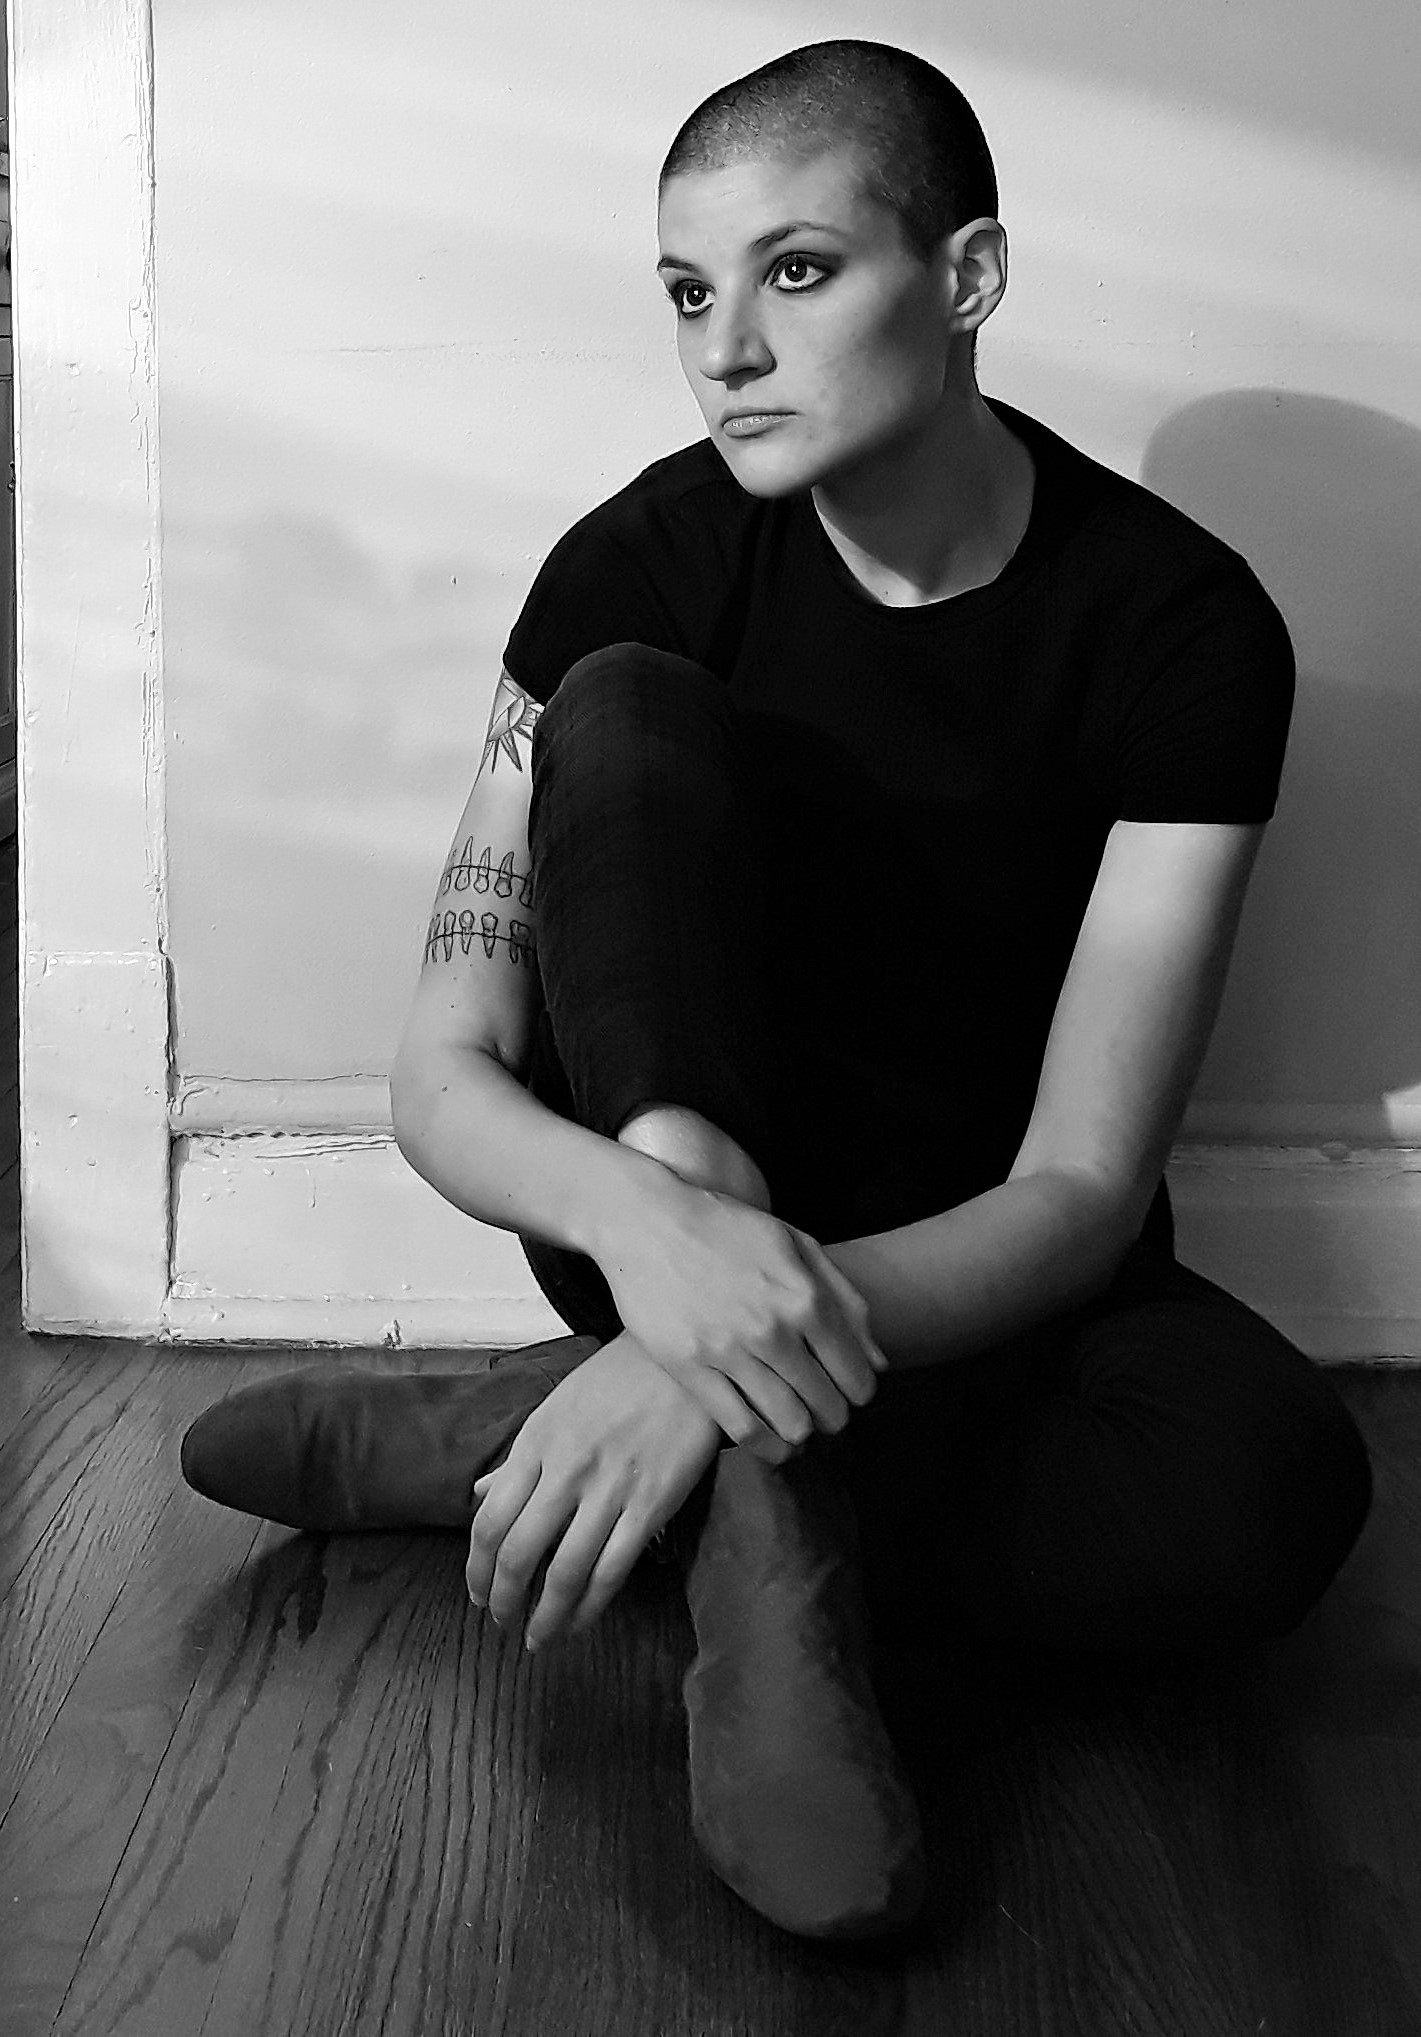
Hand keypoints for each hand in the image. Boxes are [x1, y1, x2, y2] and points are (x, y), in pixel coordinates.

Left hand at [465, 1330, 721, 1652]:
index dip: (478, 1569)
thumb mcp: (553, 1409)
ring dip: (547, 1616)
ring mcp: (610, 1489)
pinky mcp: (652, 1504)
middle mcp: (566, 1470)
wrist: (678, 1361)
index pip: (489, 1522)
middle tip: (501, 1620)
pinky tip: (582, 1621)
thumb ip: (518, 1458)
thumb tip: (479, 1493)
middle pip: (519, 1554)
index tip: (477, 1593)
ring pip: (566, 1572)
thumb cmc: (613, 1381)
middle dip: (504, 1599)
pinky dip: (592, 1605)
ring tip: (538, 1637)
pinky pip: (614, 1568)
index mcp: (535, 1444)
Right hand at [596, 1178, 886, 1462]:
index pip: (855, 1375)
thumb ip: (846, 1300)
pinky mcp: (689, 1369)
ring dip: (802, 1434)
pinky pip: (740, 1427)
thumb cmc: (728, 1228)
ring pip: (788, 1423)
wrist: (648, 1221)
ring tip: (798, 1427)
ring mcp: (729, 1351)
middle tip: (824, 1412)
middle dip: (833, 1417)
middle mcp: (773, 1329)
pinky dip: (765, 1446)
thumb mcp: (797, 1244)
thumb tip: (879, 1361)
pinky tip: (771, 1443)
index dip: (859, 1393)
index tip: (850, 1393)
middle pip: (826, 1406)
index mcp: (806, 1297)